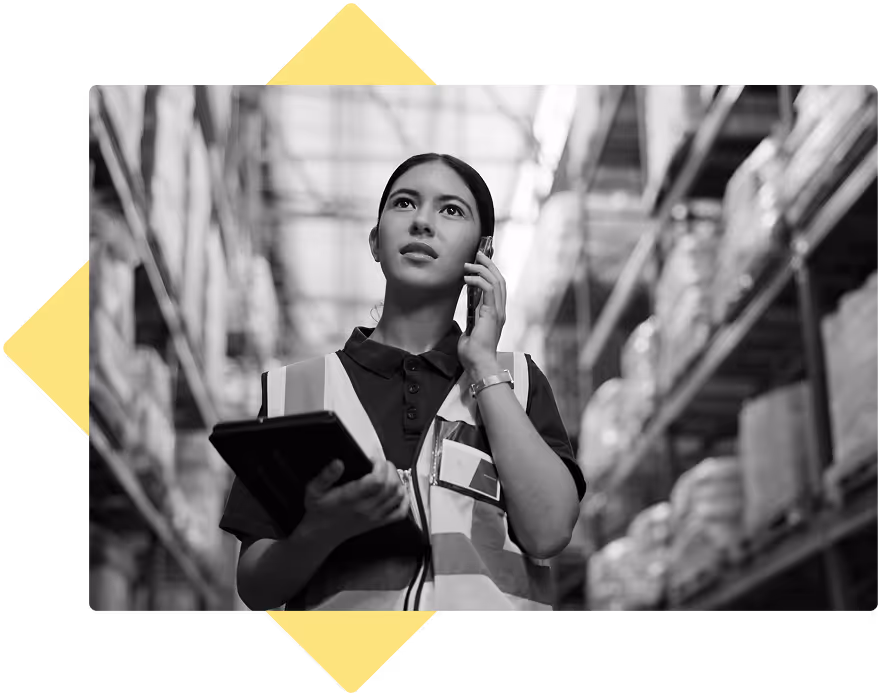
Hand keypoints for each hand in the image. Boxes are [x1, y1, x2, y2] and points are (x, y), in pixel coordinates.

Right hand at [303, 457, 410, 543]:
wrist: (321, 535)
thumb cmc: (318, 510)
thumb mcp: (314, 490)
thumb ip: (326, 476)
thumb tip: (339, 463)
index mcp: (351, 499)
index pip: (377, 480)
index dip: (380, 466)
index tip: (373, 459)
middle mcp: (366, 508)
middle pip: (390, 486)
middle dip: (390, 469)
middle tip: (381, 462)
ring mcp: (375, 517)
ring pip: (397, 496)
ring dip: (398, 480)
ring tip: (388, 472)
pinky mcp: (379, 523)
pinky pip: (400, 513)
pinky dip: (404, 500)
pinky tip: (400, 490)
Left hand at [459, 250, 505, 377]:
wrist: (479, 364)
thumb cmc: (474, 353)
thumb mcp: (471, 332)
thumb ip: (472, 322)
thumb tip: (467, 316)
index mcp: (496, 314)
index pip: (497, 288)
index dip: (491, 273)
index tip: (479, 264)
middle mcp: (500, 310)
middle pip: (499, 280)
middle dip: (488, 265)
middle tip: (478, 254)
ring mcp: (498, 311)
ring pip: (496, 281)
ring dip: (482, 269)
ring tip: (469, 264)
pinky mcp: (492, 313)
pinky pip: (488, 290)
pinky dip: (478, 281)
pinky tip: (467, 279)